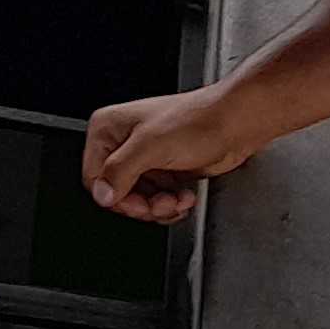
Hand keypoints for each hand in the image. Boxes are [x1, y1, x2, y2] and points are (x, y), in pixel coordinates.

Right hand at [81, 85, 264, 224]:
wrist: (235, 123)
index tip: (139, 204)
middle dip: (143, 204)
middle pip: (118, 193)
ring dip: (160, 206)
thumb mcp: (151, 146)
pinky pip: (158, 199)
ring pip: (139, 199)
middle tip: (163, 203)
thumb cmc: (198, 121)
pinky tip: (185, 196)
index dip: (116, 197)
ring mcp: (145, 158)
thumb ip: (121, 171)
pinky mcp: (165, 170)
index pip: (94, 177)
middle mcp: (124, 143)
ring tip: (178, 198)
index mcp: (108, 129)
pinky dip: (172, 204)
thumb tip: (102, 194)